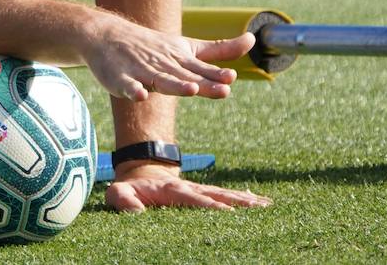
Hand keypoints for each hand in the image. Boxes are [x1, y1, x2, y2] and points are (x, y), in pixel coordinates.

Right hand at [81, 16, 255, 101]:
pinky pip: (126, 85)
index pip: (201, 70)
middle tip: (222, 89)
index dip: (216, 75)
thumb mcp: (187, 46)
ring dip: (175, 84)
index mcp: (180, 60)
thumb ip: (220, 48)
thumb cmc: (152, 46)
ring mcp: (141, 71)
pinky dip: (132, 90)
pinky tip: (140, 95)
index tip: (231, 78)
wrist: (106, 36)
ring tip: (190, 89)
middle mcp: (163, 65)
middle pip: (186, 77)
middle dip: (203, 83)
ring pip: (160, 80)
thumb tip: (254, 39)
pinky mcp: (120, 78)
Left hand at [106, 163, 271, 211]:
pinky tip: (262, 203)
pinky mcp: (205, 194)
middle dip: (238, 202)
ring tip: (268, 206)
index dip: (211, 206)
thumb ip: (123, 200)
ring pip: (226, 195)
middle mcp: (191, 188)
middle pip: (218, 195)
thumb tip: (136, 212)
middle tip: (261, 208)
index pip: (195, 199)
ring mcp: (200, 190)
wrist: (140, 174)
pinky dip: (244, 199)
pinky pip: (226, 196)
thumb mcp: (118, 193)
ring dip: (246, 200)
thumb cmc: (129, 189)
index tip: (229, 212)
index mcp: (172, 190)